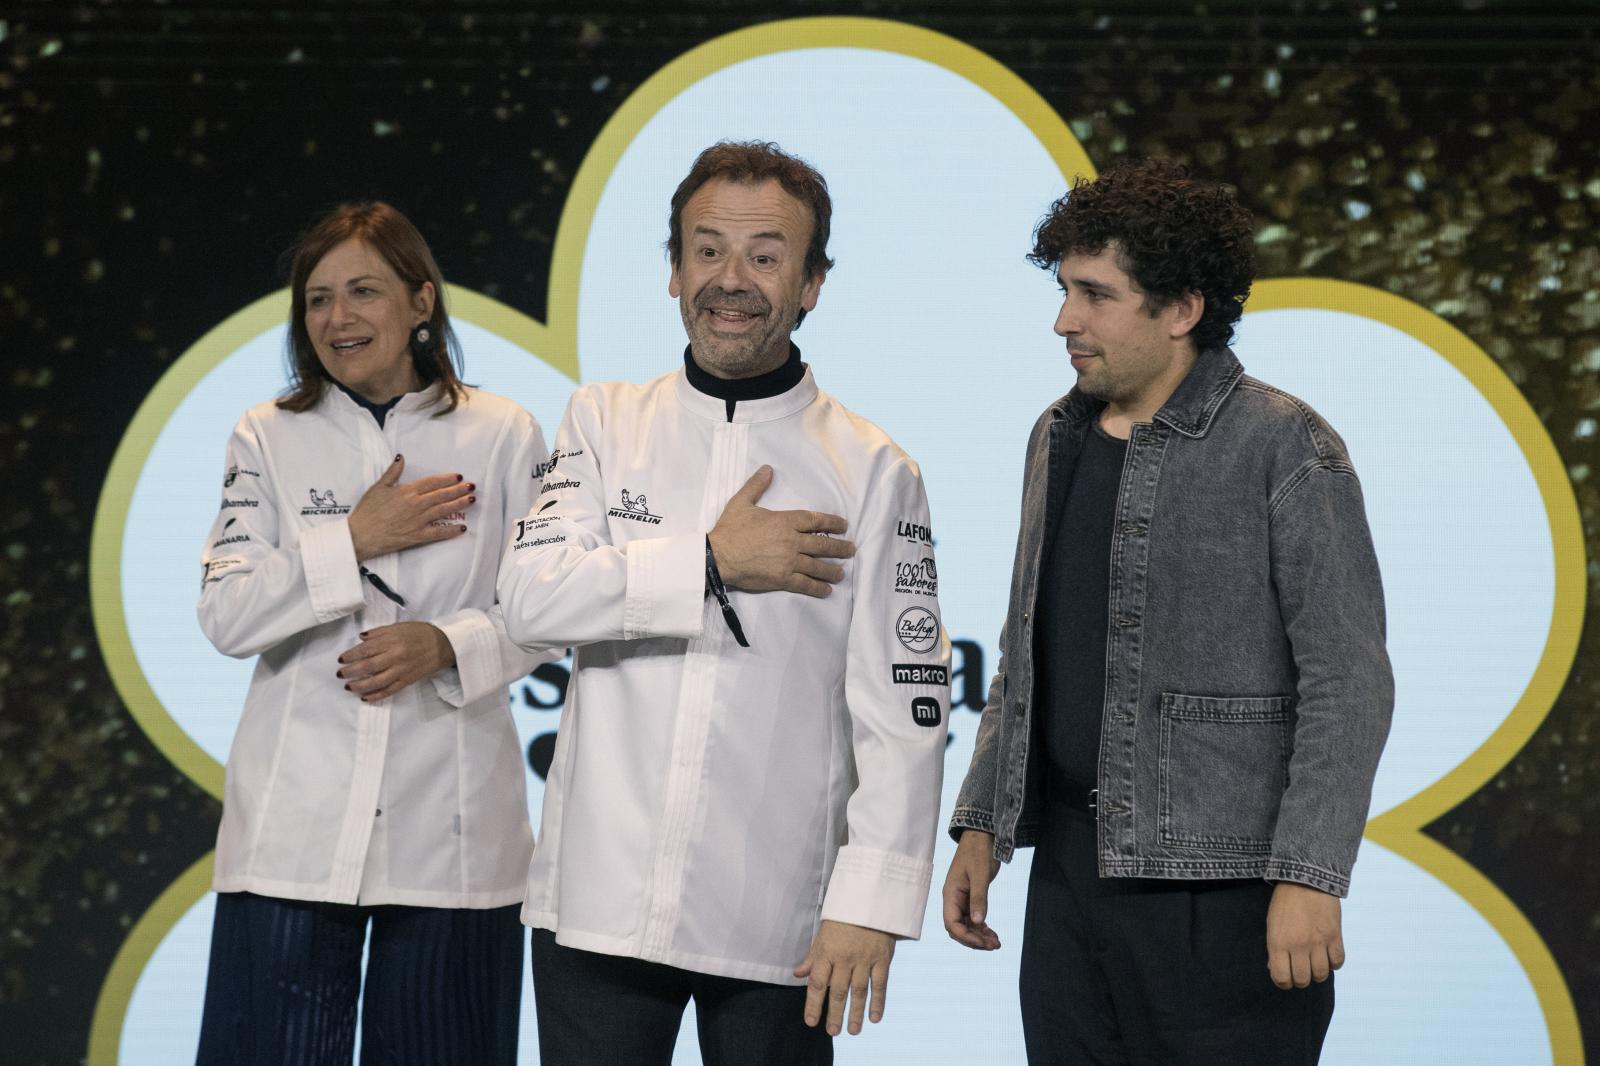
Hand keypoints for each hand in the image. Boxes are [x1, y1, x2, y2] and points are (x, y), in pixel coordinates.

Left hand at [336, 622, 455, 700]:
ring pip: (377, 681)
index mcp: (392, 641)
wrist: (443, 645)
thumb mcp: (399, 627)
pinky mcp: (407, 681)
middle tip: (340, 674)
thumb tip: (361, 638)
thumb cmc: (420, 633)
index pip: (366, 649)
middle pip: (368, 666)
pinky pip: (390, 690)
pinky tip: (365, 698)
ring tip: (348, 687)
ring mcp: (402, 670)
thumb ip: (379, 632)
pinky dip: (376, 696)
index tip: (341, 659)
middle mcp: (396, 656)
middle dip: (351, 671)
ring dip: (360, 686)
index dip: (351, 655)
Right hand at [347, 454, 475, 562]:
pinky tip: (462, 528)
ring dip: (459, 505)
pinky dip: (450, 531)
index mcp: (407, 491)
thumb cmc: (367, 511)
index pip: (432, 482)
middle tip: (472, 486)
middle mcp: (416, 504)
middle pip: (441, 495)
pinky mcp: (416, 536)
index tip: (458, 476)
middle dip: (458, 490)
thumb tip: (401, 457)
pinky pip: (438, 533)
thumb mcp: (378, 487)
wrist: (360, 535)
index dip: (447, 479)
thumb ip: (392, 472)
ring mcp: (418, 521)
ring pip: (443, 510)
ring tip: (472, 499)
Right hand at [707, 466, 854, 597]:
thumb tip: (767, 469)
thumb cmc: (729, 529)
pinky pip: (805, 584)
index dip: (833, 523)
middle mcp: (791, 541)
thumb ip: (756, 486)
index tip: (844, 526)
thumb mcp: (741, 502)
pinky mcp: (782, 579)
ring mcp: (788, 561)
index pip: (816, 521)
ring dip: (832, 569)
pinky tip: (827, 590)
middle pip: (823, 544)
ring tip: (841, 572)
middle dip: (840, 548)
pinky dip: (818, 588)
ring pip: (817, 566)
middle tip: (850, 549)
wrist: (717, 556)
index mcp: (784, 521)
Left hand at [794, 920, 894, 1035]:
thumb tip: (797, 974)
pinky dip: (878, 1002)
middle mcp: (844, 958)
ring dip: (855, 1013)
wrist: (869, 898)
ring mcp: (864, 959)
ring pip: (858, 991)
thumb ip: (812, 957)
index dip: (813, 1004)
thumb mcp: (823, 935)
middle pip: (838, 991)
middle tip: (832, 1032)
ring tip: (853, 1031)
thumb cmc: (842, 919)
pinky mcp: (882, 958)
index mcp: (826, 952)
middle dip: (834, 1014)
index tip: (811, 1022)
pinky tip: (874, 1018)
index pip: (817, 983)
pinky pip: (880, 984)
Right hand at [942, 829, 1001, 949]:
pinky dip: (982, 928)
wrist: (982, 835)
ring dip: (979, 936)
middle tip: (995, 946)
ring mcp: (962, 899)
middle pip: (958, 929)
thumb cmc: (978, 851)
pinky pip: (973, 919)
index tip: (983, 942)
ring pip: (966, 926)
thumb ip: (979, 898)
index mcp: (950, 894)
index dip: (966, 937)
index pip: (951, 924)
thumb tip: (979, 922)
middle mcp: (954, 899)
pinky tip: (993, 934)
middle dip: (974, 940)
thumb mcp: (980, 874)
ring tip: (996, 943)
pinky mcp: (971, 898)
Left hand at [1266, 882, 1343, 988]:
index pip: (1281, 978)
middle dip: (1300, 979)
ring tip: (1314, 963)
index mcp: (1278, 942)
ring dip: (1318, 973)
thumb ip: (1274, 949)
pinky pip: (1338, 962)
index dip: (1283, 982)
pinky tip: (1328, 955)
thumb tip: (1276, 970)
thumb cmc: (1285, 903)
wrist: (1306, 880)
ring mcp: (1318, 942)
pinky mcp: (1335, 936)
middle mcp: (1298, 945)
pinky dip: (1334, 963)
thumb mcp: (1272, 925)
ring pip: (1321, 975)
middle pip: (1302, 980)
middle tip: (1300, 970)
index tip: (1285, 977)